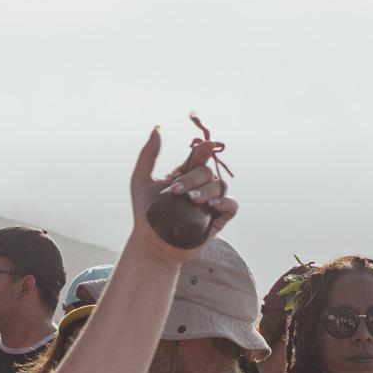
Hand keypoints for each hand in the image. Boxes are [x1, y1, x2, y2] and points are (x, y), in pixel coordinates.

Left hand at [127, 125, 237, 262]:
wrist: (151, 243)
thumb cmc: (145, 214)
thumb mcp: (140, 181)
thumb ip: (148, 155)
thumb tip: (157, 128)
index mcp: (185, 175)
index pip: (199, 157)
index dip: (203, 150)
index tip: (203, 146)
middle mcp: (200, 187)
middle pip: (206, 172)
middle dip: (192, 179)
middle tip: (175, 191)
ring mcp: (210, 203)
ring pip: (219, 187)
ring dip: (207, 190)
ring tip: (192, 200)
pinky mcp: (217, 220)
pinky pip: (231, 206)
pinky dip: (226, 203)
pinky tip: (212, 206)